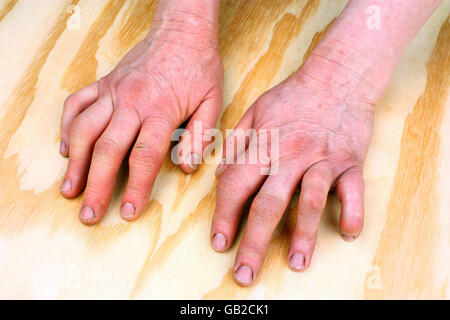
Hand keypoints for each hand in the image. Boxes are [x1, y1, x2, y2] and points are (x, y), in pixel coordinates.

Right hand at [60, 13, 222, 224]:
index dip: (136, 188)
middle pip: (107, 150)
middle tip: (89, 214)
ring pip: (84, 129)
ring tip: (70, 189)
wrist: (182, 31)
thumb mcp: (213, 101)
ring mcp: (114, 91)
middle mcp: (132, 102)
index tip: (128, 212)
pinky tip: (65, 148)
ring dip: (74, 162)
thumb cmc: (199, 66)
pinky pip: (76, 103)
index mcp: (161, 111)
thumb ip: (200, 136)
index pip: (144, 157)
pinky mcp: (103, 82)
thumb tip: (186, 168)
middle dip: (97, 186)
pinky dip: (66, 126)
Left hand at [211, 56, 374, 285]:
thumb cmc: (292, 95)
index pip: (235, 185)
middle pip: (268, 204)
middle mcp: (291, 154)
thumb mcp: (254, 111)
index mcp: (264, 144)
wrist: (337, 74)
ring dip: (303, 235)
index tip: (218, 242)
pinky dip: (352, 212)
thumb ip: (235, 144)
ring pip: (310, 202)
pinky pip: (353, 191)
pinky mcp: (350, 160)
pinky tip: (348, 233)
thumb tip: (220, 176)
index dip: (223, 216)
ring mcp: (322, 158)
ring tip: (295, 263)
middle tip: (244, 273)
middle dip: (253, 241)